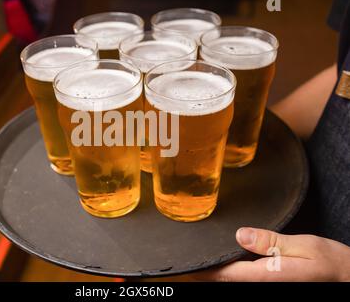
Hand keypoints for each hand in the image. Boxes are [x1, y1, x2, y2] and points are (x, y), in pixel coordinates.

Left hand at [192, 227, 349, 281]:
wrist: (348, 277)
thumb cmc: (331, 263)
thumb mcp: (302, 246)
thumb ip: (270, 242)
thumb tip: (240, 235)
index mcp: (267, 275)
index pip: (226, 275)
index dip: (204, 270)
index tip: (186, 265)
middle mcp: (264, 284)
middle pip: (228, 278)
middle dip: (209, 269)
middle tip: (190, 257)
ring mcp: (268, 285)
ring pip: (236, 279)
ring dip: (220, 271)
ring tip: (204, 258)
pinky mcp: (273, 283)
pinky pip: (246, 278)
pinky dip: (233, 271)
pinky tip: (228, 261)